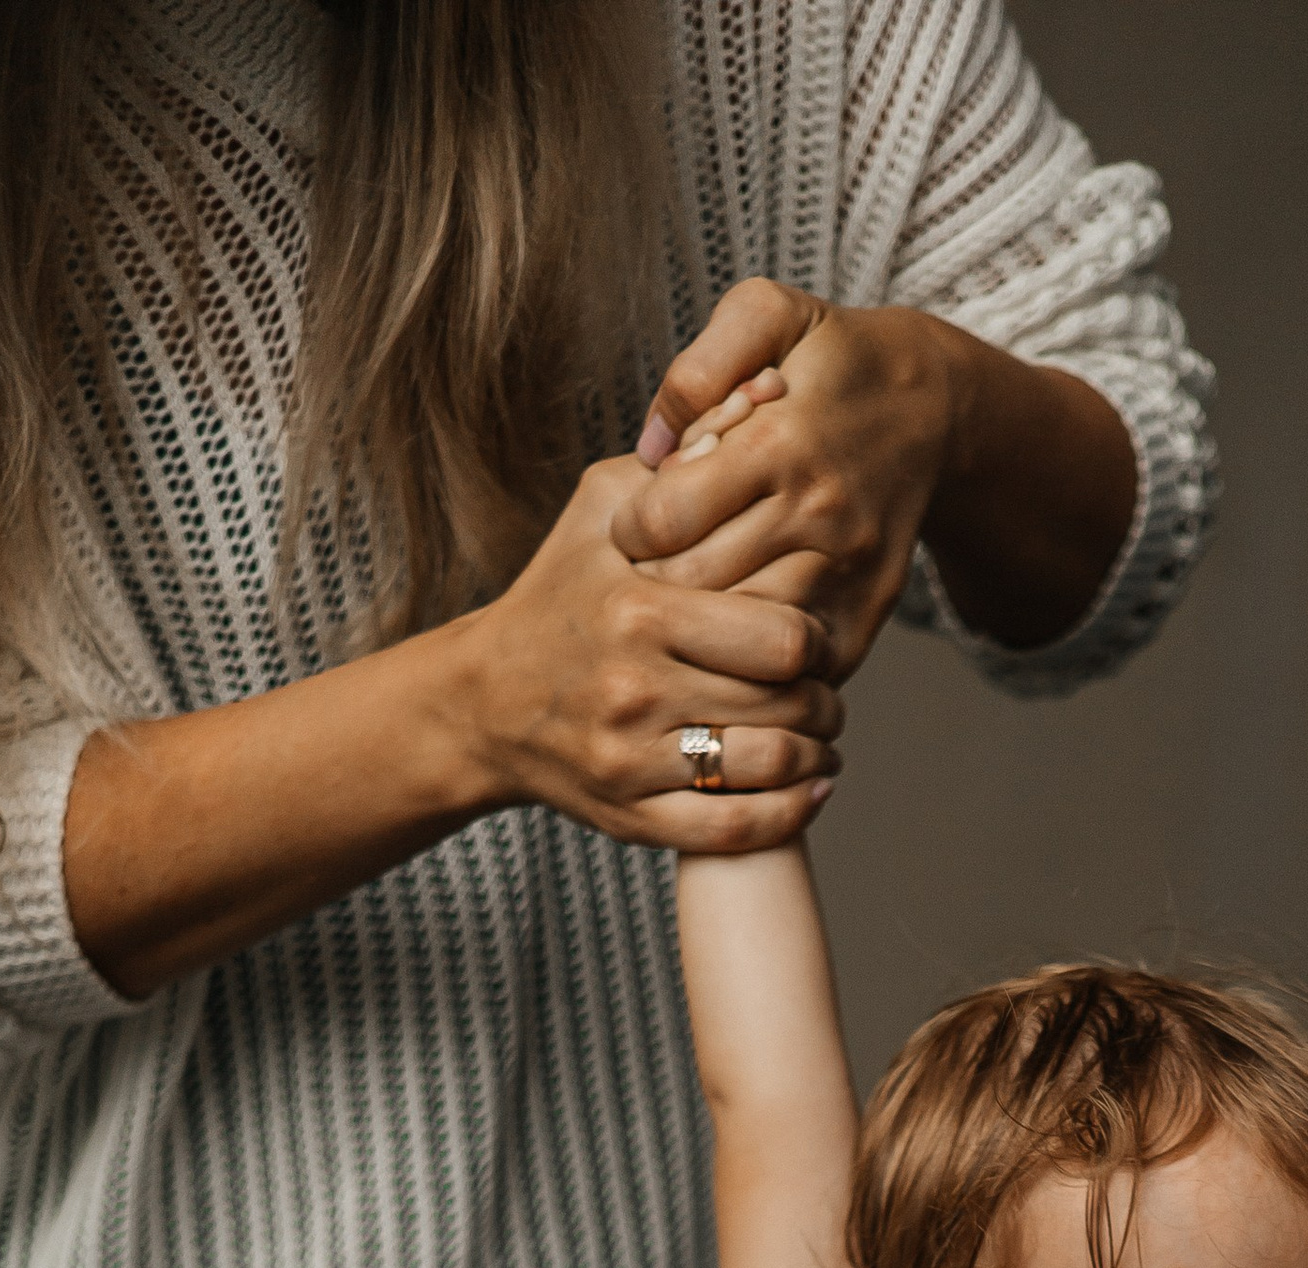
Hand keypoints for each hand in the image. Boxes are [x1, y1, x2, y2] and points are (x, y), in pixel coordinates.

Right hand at [434, 451, 844, 847]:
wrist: (483, 702)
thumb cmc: (559, 592)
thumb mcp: (605, 508)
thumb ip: (685, 459)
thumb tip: (764, 396)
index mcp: (639, 610)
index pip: (781, 634)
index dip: (816, 638)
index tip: (813, 634)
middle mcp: (635, 688)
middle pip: (787, 702)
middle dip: (824, 697)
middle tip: (824, 688)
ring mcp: (632, 760)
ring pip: (770, 767)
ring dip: (815, 753)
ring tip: (820, 734)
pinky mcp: (632, 818)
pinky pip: (736, 830)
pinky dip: (789, 814)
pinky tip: (809, 788)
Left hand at [630, 281, 960, 674]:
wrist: (932, 410)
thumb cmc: (831, 359)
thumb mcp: (766, 313)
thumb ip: (696, 367)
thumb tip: (649, 449)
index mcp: (782, 444)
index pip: (667, 520)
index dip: (631, 526)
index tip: (635, 520)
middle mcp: (819, 517)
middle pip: (696, 588)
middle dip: (656, 581)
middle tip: (652, 567)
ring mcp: (847, 574)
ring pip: (738, 638)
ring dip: (700, 627)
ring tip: (687, 599)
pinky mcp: (864, 617)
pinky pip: (789, 667)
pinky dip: (752, 658)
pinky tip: (733, 629)